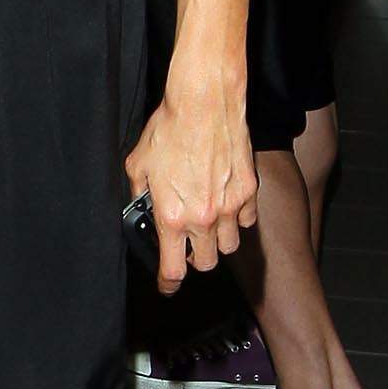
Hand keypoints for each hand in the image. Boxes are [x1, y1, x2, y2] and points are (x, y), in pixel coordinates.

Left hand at [124, 71, 257, 292]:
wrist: (204, 103)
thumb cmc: (169, 129)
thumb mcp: (138, 164)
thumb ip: (139, 194)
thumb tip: (140, 208)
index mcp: (172, 216)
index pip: (173, 270)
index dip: (168, 283)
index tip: (166, 285)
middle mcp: (204, 217)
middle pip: (205, 263)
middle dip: (193, 259)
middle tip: (186, 245)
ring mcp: (231, 206)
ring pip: (229, 246)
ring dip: (217, 241)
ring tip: (207, 223)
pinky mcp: (249, 191)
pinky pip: (247, 220)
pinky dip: (238, 219)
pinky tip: (226, 204)